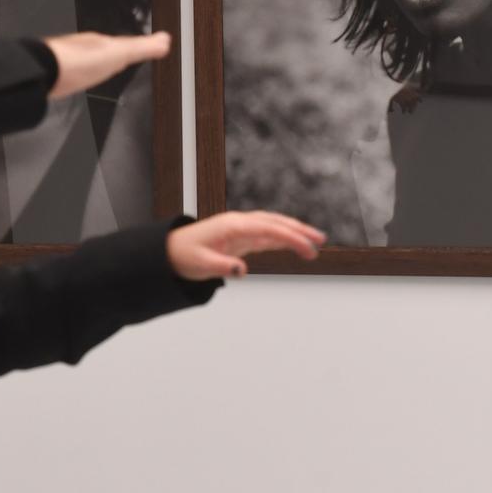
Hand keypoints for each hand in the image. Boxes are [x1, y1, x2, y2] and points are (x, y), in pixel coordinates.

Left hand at [42, 31, 169, 99]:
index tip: (142, 48)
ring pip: (87, 58)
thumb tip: (166, 39)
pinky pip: (73, 70)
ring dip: (95, 62)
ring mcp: (68, 60)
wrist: (42, 72)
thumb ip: (141, 48)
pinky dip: (79, 72)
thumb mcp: (118, 54)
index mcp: (100, 42)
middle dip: (113, 53)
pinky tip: (77, 78)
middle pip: (103, 49)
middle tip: (124, 57)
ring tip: (103, 67)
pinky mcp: (56, 74)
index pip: (122, 42)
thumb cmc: (78, 62)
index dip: (133, 47)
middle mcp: (83, 48)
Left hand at [167, 211, 326, 279]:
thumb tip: (242, 270)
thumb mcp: (200, 264)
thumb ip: (222, 266)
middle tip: (321, 240)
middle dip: (299, 230)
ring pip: (273, 226)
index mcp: (232, 226)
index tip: (307, 247)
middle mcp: (239, 223)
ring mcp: (240, 228)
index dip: (289, 237)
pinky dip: (282, 237)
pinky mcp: (240, 237)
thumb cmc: (184, 255)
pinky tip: (295, 243)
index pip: (268, 228)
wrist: (170, 250)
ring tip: (315, 241)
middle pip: (275, 222)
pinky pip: (266, 234)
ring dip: (294, 231)